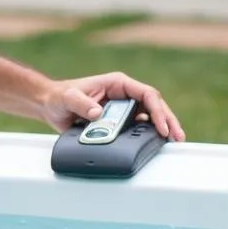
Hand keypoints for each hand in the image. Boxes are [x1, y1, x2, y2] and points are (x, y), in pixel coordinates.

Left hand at [39, 72, 184, 140]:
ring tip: (173, 142)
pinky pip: (137, 127)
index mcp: (117, 84)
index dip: (157, 110)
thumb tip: (97, 113)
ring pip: (149, 117)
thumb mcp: (68, 98)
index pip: (146, 94)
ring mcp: (123, 108)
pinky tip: (156, 144)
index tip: (162, 126)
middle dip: (167, 121)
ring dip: (162, 129)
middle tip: (177, 137)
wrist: (51, 106)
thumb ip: (81, 103)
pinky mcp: (118, 121)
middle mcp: (124, 95)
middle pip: (154, 106)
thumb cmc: (59, 97)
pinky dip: (148, 135)